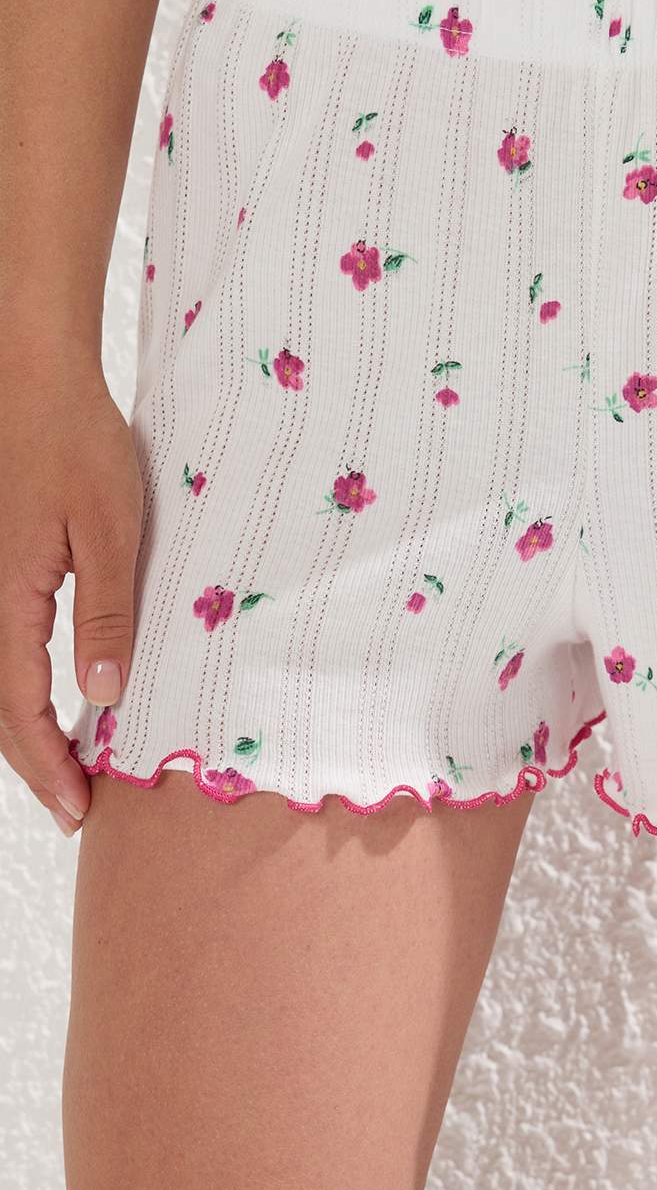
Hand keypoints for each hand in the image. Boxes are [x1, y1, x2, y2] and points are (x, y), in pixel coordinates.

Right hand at [0, 359, 142, 837]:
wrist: (34, 380)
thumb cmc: (78, 443)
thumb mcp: (112, 528)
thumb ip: (106, 611)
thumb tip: (104, 692)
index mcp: (7, 598)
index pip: (19, 706)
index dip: (47, 764)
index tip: (78, 809)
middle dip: (35, 763)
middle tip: (76, 809)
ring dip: (25, 730)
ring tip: (67, 770)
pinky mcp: (0, 569)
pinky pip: (2, 645)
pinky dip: (22, 688)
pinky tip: (54, 701)